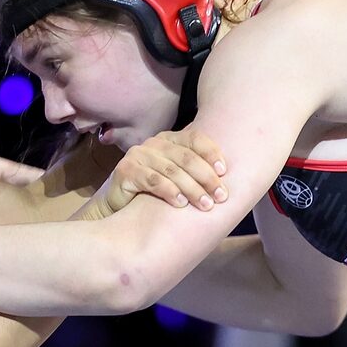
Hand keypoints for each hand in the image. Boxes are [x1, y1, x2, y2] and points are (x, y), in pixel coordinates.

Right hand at [101, 129, 229, 212]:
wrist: (119, 207)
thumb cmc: (154, 193)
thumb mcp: (176, 177)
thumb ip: (193, 171)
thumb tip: (227, 178)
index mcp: (169, 139)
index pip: (195, 139)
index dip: (211, 153)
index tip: (225, 172)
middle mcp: (154, 144)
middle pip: (186, 157)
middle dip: (207, 178)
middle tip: (221, 196)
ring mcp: (138, 156)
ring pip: (172, 171)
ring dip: (192, 189)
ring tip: (205, 205)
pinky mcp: (126, 171)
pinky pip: (153, 181)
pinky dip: (170, 192)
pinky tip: (181, 204)